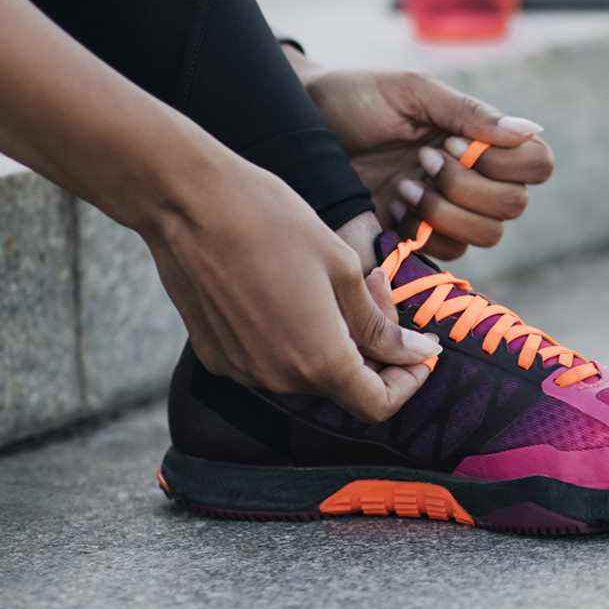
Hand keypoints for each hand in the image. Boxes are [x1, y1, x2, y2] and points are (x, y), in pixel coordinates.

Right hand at [147, 151, 443, 421]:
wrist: (188, 204)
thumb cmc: (274, 224)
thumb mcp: (342, 268)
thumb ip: (380, 324)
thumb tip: (418, 355)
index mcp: (320, 361)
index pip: (378, 404)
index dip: (408, 380)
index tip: (420, 346)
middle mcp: (278, 379)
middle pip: (346, 384)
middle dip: (376, 345)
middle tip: (379, 284)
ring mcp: (243, 370)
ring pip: (309, 371)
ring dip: (337, 337)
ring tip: (339, 280)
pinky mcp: (217, 354)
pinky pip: (273, 359)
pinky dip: (298, 335)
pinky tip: (296, 289)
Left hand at [288, 53, 553, 259]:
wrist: (298, 125)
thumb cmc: (357, 97)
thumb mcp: (413, 92)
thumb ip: (470, 112)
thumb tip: (531, 129)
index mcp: (480, 138)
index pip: (537, 164)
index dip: (511, 163)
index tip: (458, 142)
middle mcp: (473, 176)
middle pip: (514, 205)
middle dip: (470, 186)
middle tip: (425, 159)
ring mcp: (447, 208)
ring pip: (487, 235)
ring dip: (447, 211)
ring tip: (405, 184)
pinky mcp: (415, 236)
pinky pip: (447, 253)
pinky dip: (424, 230)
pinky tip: (392, 204)